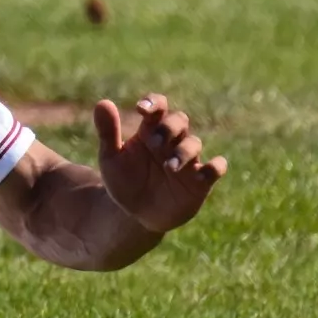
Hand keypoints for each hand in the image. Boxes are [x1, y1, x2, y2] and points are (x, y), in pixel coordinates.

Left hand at [93, 93, 227, 233]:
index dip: (154, 103)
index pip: (158, 107)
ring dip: (183, 151)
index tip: (142, 109)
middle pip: (179, 120)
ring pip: (194, 143)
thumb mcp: (110, 158)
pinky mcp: (200, 181)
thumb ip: (108, 132)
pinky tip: (202, 174)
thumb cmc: (123, 181)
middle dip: (169, 128)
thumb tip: (102, 102)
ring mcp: (188, 160)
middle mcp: (172, 141)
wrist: (135, 215)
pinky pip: (215, 168)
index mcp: (150, 130)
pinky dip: (214, 168)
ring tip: (168, 167)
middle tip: (153, 143)